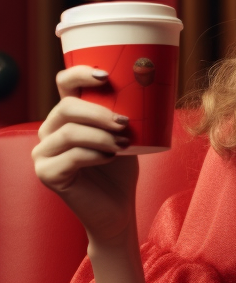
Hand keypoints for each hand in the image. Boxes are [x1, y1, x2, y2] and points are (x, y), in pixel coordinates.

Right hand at [32, 67, 138, 247]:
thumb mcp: (124, 135)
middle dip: (98, 112)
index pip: (64, 84)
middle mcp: (49, 131)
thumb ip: (122, 113)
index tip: (106, 76)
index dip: (80, 73)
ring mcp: (43, 153)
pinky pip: (71, 156)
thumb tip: (145, 86)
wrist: (118, 208)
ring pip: (70, 132)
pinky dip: (95, 155)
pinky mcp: (47, 174)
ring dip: (101, 136)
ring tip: (124, 143)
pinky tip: (112, 158)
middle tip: (124, 123)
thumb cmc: (121, 169)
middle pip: (66, 107)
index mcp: (66, 116)